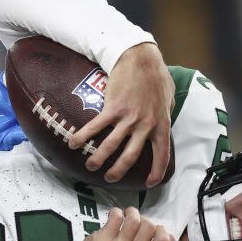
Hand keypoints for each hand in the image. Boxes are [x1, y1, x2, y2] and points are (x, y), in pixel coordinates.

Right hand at [67, 43, 174, 186]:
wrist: (141, 58)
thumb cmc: (155, 75)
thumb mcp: (168, 96)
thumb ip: (165, 111)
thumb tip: (164, 116)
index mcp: (161, 124)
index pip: (161, 154)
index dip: (156, 171)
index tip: (149, 182)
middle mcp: (145, 125)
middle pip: (130, 157)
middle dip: (118, 171)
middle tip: (109, 178)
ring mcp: (129, 118)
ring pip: (111, 146)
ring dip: (98, 159)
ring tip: (90, 166)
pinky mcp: (113, 108)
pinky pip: (96, 127)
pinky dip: (83, 137)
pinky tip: (73, 143)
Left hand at [77, 207, 174, 240]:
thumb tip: (170, 236)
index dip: (160, 230)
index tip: (152, 228)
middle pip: (149, 227)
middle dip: (144, 220)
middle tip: (135, 222)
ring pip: (134, 220)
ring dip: (131, 212)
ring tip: (126, 215)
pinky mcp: (103, 240)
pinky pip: (117, 216)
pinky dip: (116, 212)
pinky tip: (114, 216)